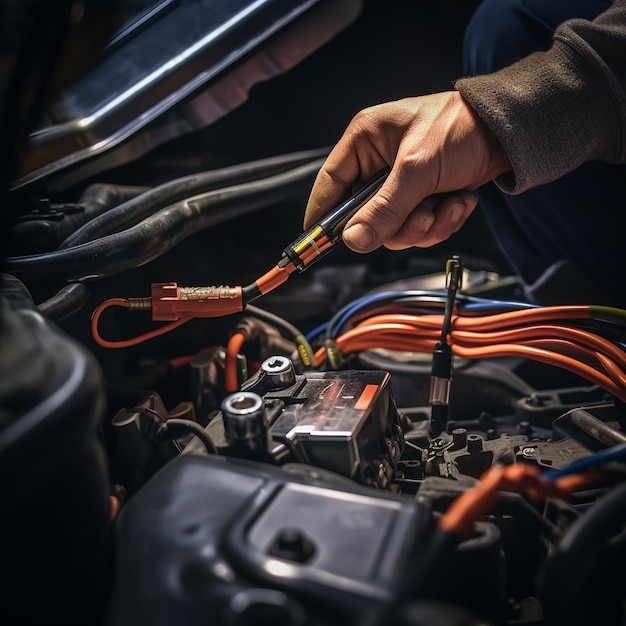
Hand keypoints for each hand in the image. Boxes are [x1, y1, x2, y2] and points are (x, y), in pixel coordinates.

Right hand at [304, 91, 511, 251]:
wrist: (510, 134)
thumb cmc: (461, 129)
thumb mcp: (417, 169)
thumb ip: (384, 208)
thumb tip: (353, 240)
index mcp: (365, 141)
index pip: (331, 183)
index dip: (323, 215)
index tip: (318, 243)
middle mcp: (378, 163)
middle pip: (365, 216)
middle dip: (397, 224)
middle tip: (420, 215)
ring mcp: (401, 184)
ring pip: (394, 228)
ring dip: (424, 225)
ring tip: (446, 203)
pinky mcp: (422, 198)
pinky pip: (419, 228)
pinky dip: (441, 221)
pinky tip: (458, 201)